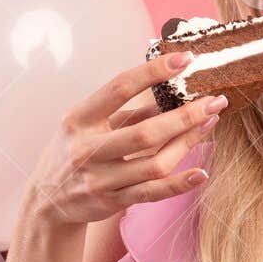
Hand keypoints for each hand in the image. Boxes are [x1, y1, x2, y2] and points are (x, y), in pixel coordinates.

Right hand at [23, 52, 227, 225]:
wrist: (47, 201)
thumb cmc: (74, 152)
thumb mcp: (90, 125)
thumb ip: (128, 112)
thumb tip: (172, 93)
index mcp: (78, 119)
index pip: (119, 88)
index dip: (152, 71)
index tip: (185, 59)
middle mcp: (86, 149)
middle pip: (145, 132)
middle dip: (186, 116)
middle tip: (215, 101)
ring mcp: (99, 179)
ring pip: (154, 164)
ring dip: (188, 143)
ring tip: (210, 125)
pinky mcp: (111, 202)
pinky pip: (152, 193)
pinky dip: (179, 184)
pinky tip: (200, 173)